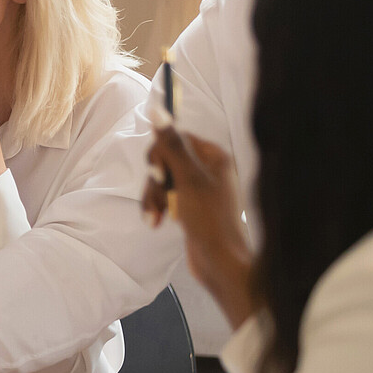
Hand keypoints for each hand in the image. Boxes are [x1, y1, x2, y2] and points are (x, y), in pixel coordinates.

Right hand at [143, 127, 258, 328]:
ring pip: (162, 180)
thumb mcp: (188, 178)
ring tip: (154, 217)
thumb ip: (171, 145)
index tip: (158, 173)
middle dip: (154, 180)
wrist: (220, 263)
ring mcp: (198, 189)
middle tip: (159, 196)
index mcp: (214, 156)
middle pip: (166, 160)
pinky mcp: (190, 207)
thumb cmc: (209, 219)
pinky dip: (157, 207)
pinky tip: (156, 222)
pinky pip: (165, 197)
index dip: (161, 154)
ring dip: (152, 197)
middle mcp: (208, 169)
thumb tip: (157, 110)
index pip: (176, 138)